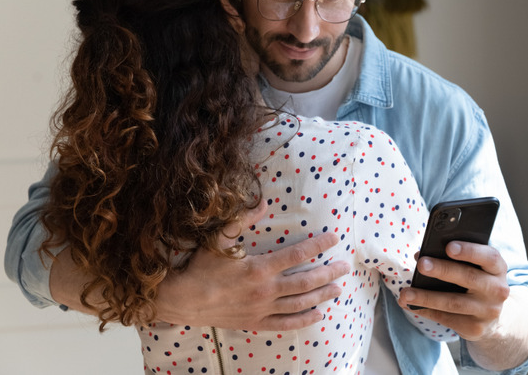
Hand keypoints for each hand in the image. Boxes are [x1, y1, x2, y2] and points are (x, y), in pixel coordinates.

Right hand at [156, 200, 350, 329]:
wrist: (183, 300)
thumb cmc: (201, 267)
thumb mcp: (218, 239)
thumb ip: (242, 220)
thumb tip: (264, 203)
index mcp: (259, 268)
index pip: (297, 255)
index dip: (318, 245)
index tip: (334, 238)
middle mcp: (265, 290)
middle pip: (306, 282)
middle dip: (328, 273)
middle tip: (344, 267)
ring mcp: (262, 309)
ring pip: (300, 303)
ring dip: (322, 295)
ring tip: (338, 288)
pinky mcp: (256, 322)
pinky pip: (286, 323)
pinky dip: (304, 320)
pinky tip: (318, 314)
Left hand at [397, 241, 509, 340]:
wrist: (494, 318)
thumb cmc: (476, 281)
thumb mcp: (476, 267)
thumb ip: (455, 258)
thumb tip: (420, 256)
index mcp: (497, 268)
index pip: (489, 257)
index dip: (469, 251)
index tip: (449, 247)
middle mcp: (497, 290)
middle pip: (469, 278)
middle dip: (443, 270)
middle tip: (421, 264)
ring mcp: (487, 311)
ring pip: (453, 303)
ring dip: (426, 297)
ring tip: (405, 293)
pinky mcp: (475, 329)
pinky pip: (446, 318)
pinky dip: (425, 310)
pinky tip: (410, 304)